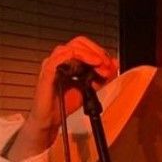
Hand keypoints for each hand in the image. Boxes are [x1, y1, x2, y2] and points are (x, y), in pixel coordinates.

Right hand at [9, 36, 118, 161]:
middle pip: (78, 42)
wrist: (52, 118)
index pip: (85, 46)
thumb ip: (102, 76)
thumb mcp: (91, 88)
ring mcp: (52, 64)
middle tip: (106, 65)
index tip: (111, 65)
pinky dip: (75, 57)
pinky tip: (87, 65)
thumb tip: (115, 63)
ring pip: (70, 48)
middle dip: (97, 51)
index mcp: (69, 61)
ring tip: (100, 67)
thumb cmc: (66, 102)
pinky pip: (58, 58)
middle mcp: (60, 59)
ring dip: (89, 55)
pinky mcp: (47, 73)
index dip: (100, 52)